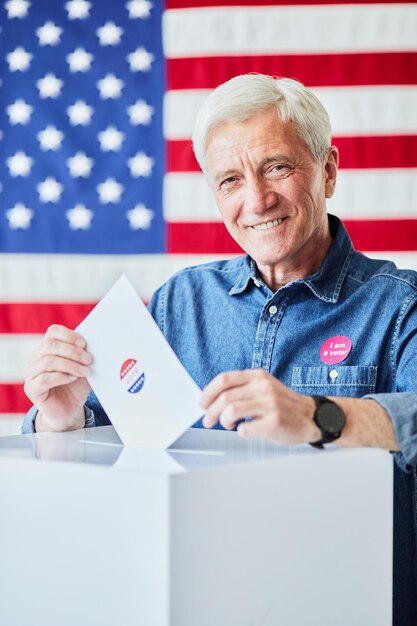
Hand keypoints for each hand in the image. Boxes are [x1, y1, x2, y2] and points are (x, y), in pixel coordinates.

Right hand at [24, 324, 91, 431]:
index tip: (85, 344)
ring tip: (84, 371)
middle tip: (89, 360)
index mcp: (47, 347)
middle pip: (51, 345)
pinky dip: (61, 376)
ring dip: (70, 365)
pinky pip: (44, 378)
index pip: (53, 332)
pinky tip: (72, 378)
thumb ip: (84, 355)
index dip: (70, 336)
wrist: (69, 408)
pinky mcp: (31, 388)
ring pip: (48, 361)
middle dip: (73, 352)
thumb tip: (94, 345)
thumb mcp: (83, 366)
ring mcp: (31, 372)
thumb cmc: (76, 385)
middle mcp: (36, 357)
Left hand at [200, 369, 318, 444]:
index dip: (208, 392)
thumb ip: (242, 389)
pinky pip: (246, 428)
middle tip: (208, 421)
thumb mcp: (263, 387)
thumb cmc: (284, 405)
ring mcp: (270, 403)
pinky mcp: (275, 421)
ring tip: (228, 425)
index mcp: (257, 376)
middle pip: (225, 397)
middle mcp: (263, 387)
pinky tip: (245, 431)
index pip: (224, 379)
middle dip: (211, 412)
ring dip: (223, 421)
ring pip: (232, 411)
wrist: (312, 416)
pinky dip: (240, 432)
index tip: (202, 403)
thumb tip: (212, 399)